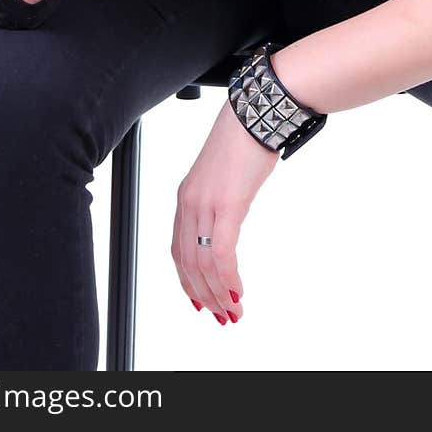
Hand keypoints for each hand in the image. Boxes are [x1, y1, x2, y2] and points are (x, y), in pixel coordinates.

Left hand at [171, 98, 280, 324]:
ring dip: (219, 293)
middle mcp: (189, 203)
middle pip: (189, 262)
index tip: (200, 299)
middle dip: (205, 295)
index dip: (188, 279)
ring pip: (203, 263)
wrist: (253, 115)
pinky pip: (222, 252)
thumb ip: (218, 201)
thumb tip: (227, 222)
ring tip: (234, 312)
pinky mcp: (227, 205)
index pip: (178, 249)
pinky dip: (227, 278)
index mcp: (186, 197)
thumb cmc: (243, 142)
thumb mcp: (222, 177)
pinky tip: (237, 292)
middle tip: (223, 316)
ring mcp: (205, 204)